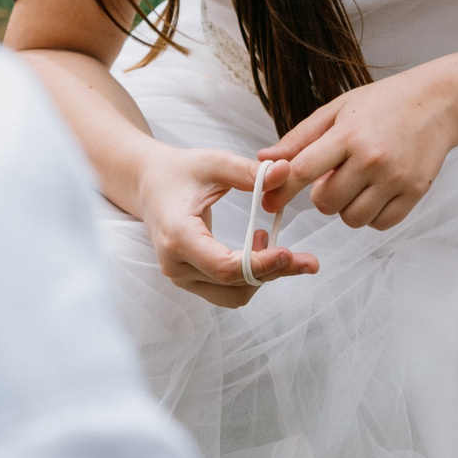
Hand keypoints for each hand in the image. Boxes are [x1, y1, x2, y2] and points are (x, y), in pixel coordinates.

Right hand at [135, 145, 317, 308]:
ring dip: (263, 276)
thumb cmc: (180, 172)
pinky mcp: (190, 279)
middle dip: (273, 272)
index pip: (224, 267)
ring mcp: (182, 277)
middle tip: (308, 260)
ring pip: (233, 295)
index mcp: (178, 236)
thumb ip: (249, 171)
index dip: (260, 265)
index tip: (289, 253)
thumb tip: (286, 172)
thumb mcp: (214, 163)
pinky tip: (258, 246)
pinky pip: (227, 291)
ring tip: (273, 241)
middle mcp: (176, 264)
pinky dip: (250, 276)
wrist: (150, 184)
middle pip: (234, 285)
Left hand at [260, 67, 457, 230]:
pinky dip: (372, 215)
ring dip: (347, 208)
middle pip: (325, 202)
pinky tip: (376, 193)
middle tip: (335, 176)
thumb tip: (266, 160)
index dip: (280, 190)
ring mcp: (396, 178)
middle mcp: (372, 158)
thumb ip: (301, 137)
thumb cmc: (384, 103)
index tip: (270, 200)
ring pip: (351, 218)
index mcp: (348, 134)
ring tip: (358, 183)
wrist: (439, 103)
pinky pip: (380, 224)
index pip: (302, 170)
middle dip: (322, 195)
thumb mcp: (338, 109)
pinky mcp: (415, 192)